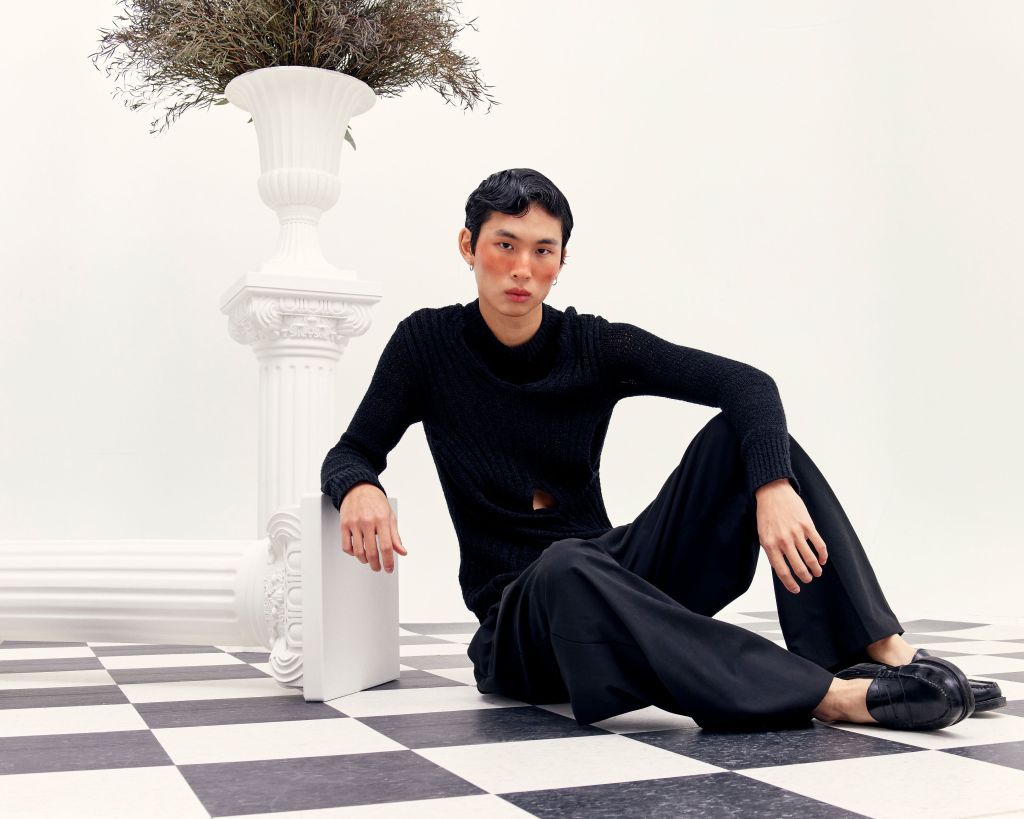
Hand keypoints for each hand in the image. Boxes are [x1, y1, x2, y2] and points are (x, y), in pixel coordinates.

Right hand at [339, 482, 406, 572]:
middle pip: (371, 552)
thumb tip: (402, 552)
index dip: (388, 561)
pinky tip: (357, 552)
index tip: (389, 568)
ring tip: (369, 561)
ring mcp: (354, 523)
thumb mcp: (390, 516)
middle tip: (379, 568)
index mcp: (382, 519)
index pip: (386, 546)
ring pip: (358, 551)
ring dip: (364, 561)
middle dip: (376, 564)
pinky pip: (346, 546)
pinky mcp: (344, 524)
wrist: (358, 487)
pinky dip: (352, 553)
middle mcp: (367, 522)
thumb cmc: (376, 501)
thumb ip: (395, 536)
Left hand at [755, 478, 827, 593]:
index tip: (796, 589)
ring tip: (817, 572)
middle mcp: (783, 541)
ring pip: (810, 558)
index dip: (790, 583)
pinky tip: (823, 560)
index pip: (782, 571)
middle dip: (806, 577)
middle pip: (798, 567)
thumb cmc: (767, 515)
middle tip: (809, 579)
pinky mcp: (807, 525)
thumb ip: (772, 551)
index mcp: (770, 545)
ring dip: (816, 569)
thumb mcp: (763, 535)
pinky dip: (823, 555)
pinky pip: (819, 544)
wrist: (773, 493)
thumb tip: (783, 569)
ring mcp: (796, 533)